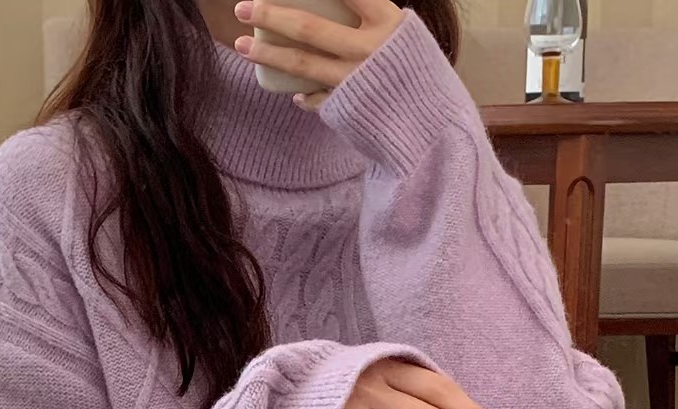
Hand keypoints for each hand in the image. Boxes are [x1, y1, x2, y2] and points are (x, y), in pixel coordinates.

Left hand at [233, 0, 405, 107]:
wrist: (437, 127)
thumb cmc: (421, 74)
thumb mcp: (405, 35)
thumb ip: (373, 18)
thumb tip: (344, 4)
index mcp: (387, 21)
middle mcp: (368, 50)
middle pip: (309, 27)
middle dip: (271, 15)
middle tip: (243, 6)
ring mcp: (353, 81)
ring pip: (301, 65)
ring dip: (266, 55)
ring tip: (240, 46)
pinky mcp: (347, 109)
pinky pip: (314, 98)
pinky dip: (302, 94)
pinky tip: (293, 92)